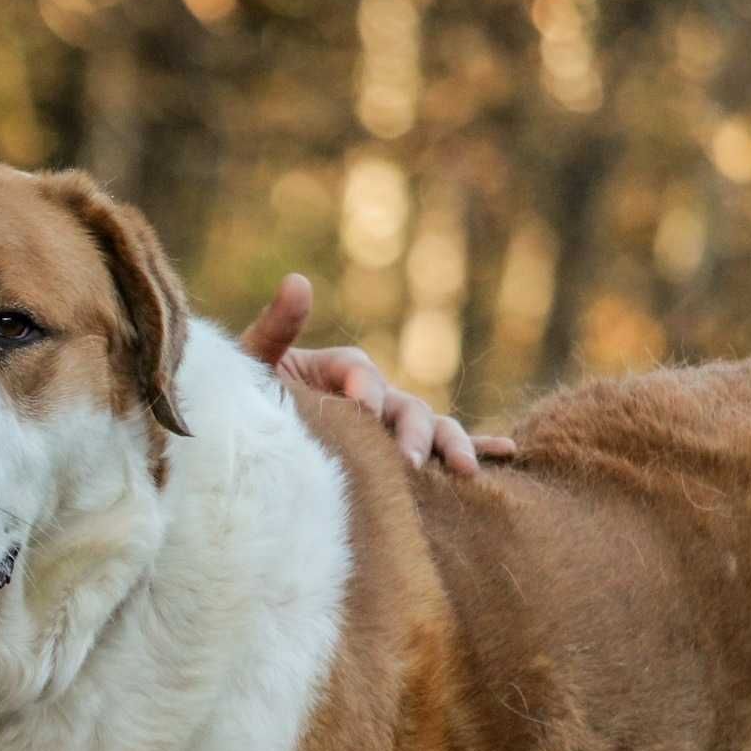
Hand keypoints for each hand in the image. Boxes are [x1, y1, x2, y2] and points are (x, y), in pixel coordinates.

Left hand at [239, 273, 515, 474]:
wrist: (245, 445)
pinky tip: (506, 451)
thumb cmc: (247, 402)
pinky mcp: (400, 452)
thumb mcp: (253, 365)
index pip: (359, 372)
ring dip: (451, 444)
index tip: (362, 409)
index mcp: (339, 369)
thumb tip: (298, 280)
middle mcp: (373, 395)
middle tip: (410, 462)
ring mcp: (390, 425)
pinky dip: (477, 446)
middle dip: (412, 432)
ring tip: (464, 470)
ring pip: (432, 428)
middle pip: (405, 406)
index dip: (364, 388)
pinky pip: (442, 449)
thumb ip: (276, 329)